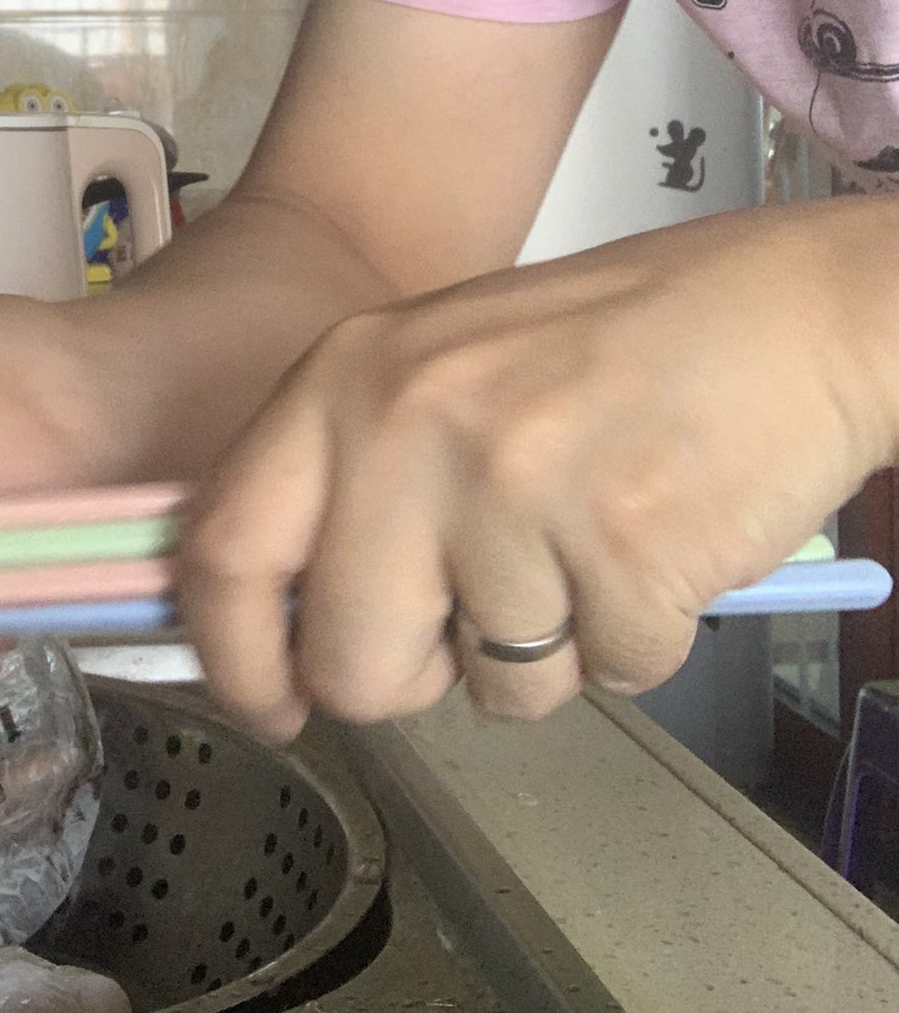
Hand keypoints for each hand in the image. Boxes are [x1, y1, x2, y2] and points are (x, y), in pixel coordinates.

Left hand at [177, 199, 898, 736]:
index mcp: (345, 376)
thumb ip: (350, 483)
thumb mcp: (437, 370)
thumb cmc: (612, 345)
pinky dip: (640, 637)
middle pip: (350, 662)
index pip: (225, 550)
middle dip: (414, 677)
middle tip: (481, 618)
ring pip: (492, 687)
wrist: (788, 308)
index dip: (236, 658)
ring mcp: (513, 486)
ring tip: (592, 539)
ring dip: (549, 649)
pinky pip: (607, 674)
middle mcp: (408, 425)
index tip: (271, 704)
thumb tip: (287, 629)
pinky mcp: (621, 545)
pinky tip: (658, 543)